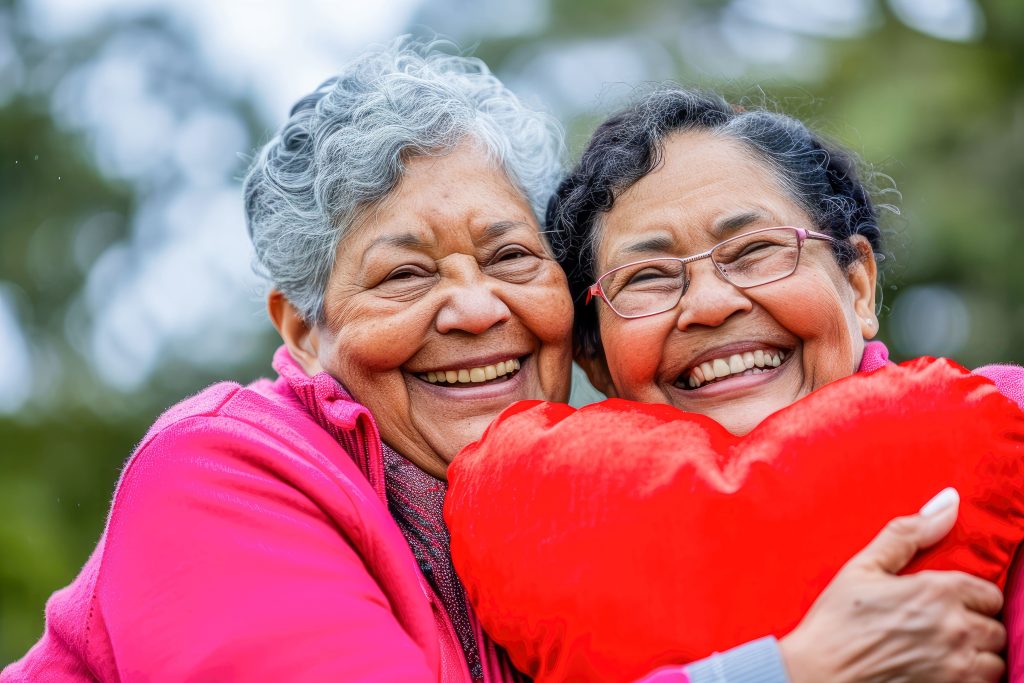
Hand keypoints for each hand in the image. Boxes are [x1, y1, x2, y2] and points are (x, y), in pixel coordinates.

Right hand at [780, 488, 1005, 682]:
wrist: (818, 673)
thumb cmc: (837, 619)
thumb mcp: (864, 567)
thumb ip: (909, 533)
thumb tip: (949, 502)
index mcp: (938, 591)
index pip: (989, 593)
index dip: (971, 597)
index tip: (948, 602)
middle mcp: (955, 628)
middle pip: (995, 628)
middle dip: (975, 626)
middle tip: (945, 627)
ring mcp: (956, 666)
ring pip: (995, 661)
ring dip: (978, 656)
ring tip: (949, 651)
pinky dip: (970, 678)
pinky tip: (943, 669)